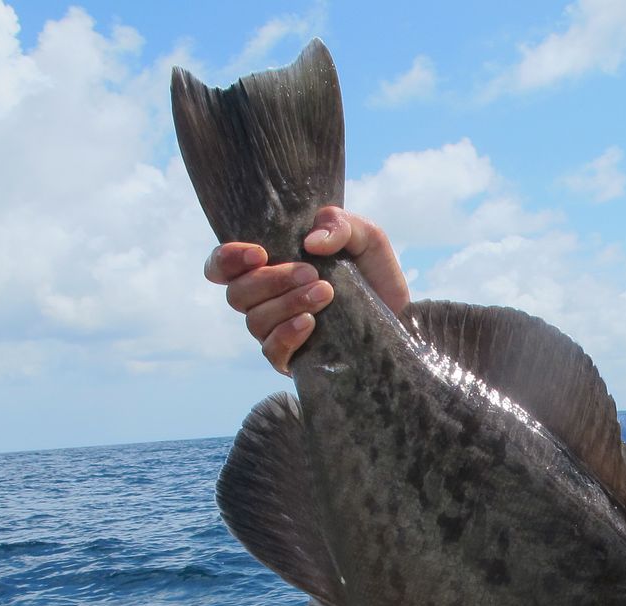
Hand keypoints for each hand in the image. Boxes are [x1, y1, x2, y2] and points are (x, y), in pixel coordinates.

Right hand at [204, 207, 411, 373]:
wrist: (403, 322)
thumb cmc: (375, 277)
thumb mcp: (366, 238)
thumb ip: (340, 224)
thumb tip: (311, 242)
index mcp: (270, 268)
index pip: (222, 267)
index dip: (227, 260)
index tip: (259, 253)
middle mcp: (266, 302)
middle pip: (237, 294)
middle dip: (271, 280)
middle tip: (311, 273)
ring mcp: (277, 332)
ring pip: (255, 321)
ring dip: (287, 303)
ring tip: (325, 293)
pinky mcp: (293, 361)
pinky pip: (271, 352)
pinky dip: (287, 334)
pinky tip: (311, 323)